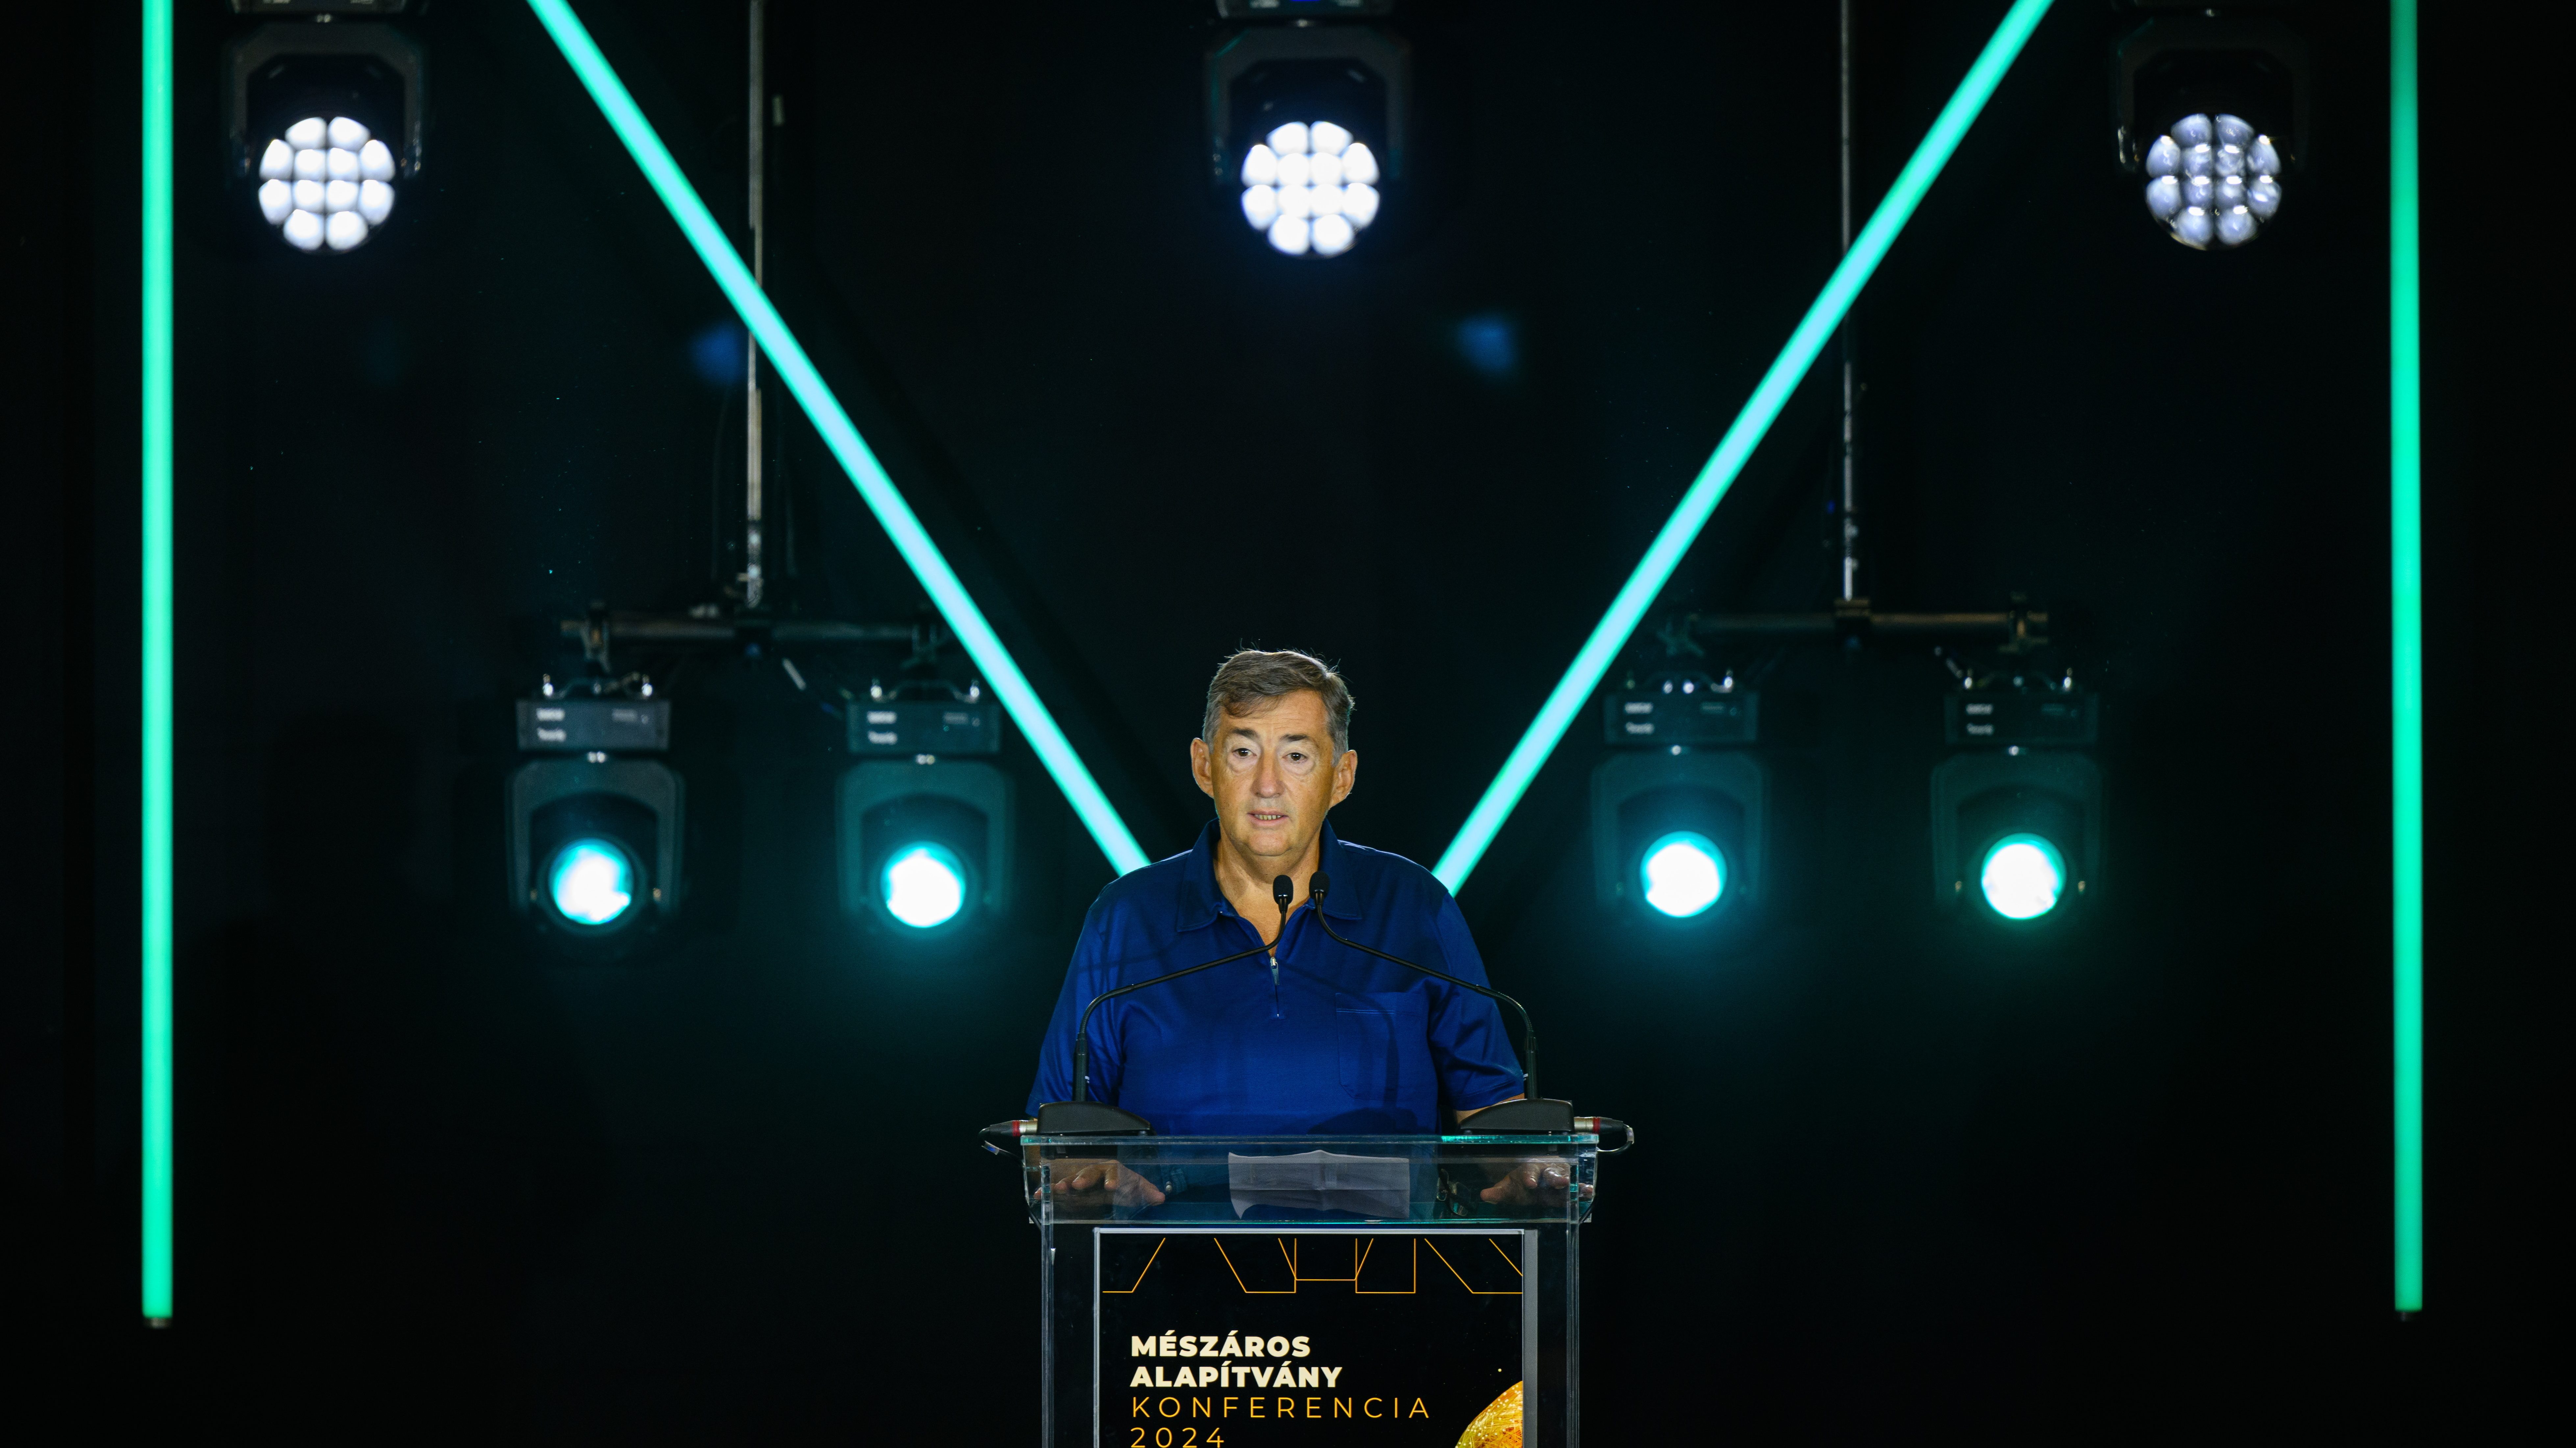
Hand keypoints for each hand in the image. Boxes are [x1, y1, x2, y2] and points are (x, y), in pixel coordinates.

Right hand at [1046, 1158, 1167, 1207]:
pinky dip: (1048, 1191)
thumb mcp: (1137, 1189)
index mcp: (1113, 1171)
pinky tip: (1040, 1196)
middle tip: (1077, 1185)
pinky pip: (1057, 1188)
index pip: (1114, 1172)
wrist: (1112, 1185)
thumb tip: (1160, 1197)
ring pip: (1072, 1178)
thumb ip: (1147, 1192)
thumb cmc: (1125, 1185)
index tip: (1111, 1187)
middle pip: (1090, 1172)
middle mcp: (1096, 1172)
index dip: (1113, 1179)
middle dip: (1083, 1178)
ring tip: (1056, 1189)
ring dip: (1064, 1183)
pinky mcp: (1069, 1189)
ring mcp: (1081, 1180)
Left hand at [1477, 1156, 1590, 1206]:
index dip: (1529, 1177)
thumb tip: (1484, 1196)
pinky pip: (1576, 1189)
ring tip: (1580, 1188)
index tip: (1530, 1183)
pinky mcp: (1568, 1189)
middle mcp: (1546, 1171)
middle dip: (1556, 1178)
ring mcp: (1558, 1178)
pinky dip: (1583, 1190)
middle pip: (1551, 1173)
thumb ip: (1498, 1193)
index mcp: (1529, 1169)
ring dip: (1572, 1184)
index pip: (1528, 1171)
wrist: (1534, 1182)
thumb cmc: (1520, 1184)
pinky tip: (1589, 1192)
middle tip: (1560, 1182)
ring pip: (1566, 1179)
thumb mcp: (1508, 1188)